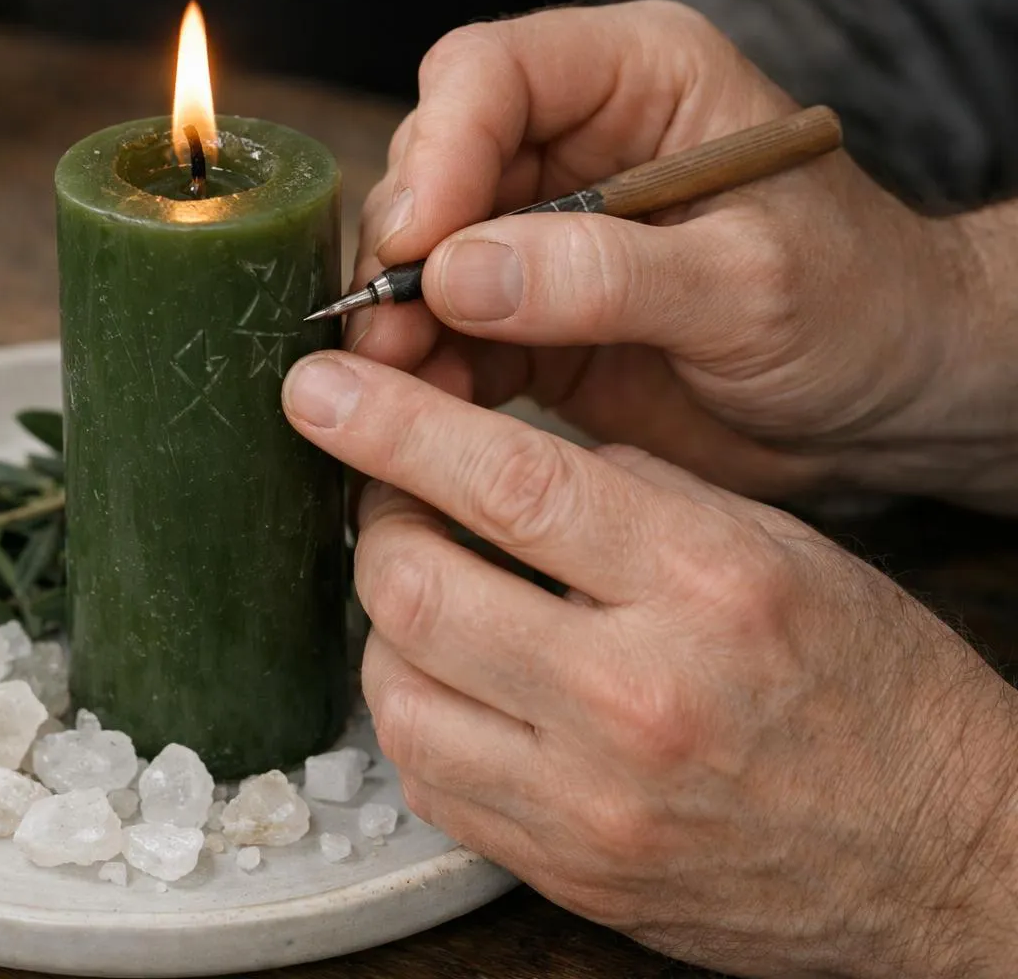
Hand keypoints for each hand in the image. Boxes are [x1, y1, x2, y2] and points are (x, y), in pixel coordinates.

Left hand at [282, 351, 1017, 978]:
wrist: (934, 857)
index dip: (391, 424)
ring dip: (386, 624)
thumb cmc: (870, 689)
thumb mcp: (776, 547)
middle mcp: (637, 697)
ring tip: (428, 591)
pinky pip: (426, 777)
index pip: (507, 481)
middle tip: (391, 498)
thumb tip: (492, 459)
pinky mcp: (564, 867)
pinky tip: (455, 680)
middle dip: (376, 522)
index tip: (323, 391)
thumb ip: (630, 494)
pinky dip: (417, 711)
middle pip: (416, 588)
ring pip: (395, 690)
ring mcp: (591, 799)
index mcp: (706, 584)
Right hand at [348, 0, 1010, 506]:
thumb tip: (456, 275)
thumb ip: (604, 276)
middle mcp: (576, 144)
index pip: (492, 76)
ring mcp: (545, 235)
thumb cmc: (858, 310)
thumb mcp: (748, 284)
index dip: (438, 150)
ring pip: (426, 257)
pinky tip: (423, 410)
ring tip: (393, 378)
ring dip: (398, 318)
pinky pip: (448, 336)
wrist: (889, 403)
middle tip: (389, 330)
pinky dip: (427, 374)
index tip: (418, 242)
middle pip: (435, 165)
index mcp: (638, 80)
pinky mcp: (532, 318)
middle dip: (404, 249)